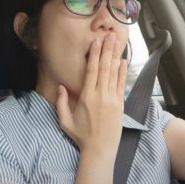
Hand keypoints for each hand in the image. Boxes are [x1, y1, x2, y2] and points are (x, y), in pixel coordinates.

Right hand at [56, 33, 126, 155]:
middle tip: (109, 34)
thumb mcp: (65, 121)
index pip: (91, 71)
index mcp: (86, 97)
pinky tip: (123, 62)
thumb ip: (62, 103)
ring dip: (115, 57)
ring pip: (114, 74)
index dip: (94, 55)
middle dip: (106, 50)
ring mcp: (112, 99)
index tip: (95, 41)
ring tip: (117, 43)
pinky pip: (121, 85)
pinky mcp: (120, 105)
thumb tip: (61, 86)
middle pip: (104, 68)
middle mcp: (100, 95)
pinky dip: (122, 73)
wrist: (100, 149)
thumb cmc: (82, 136)